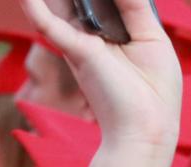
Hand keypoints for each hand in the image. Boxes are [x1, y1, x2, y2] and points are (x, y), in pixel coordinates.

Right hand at [19, 0, 181, 150]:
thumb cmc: (154, 92)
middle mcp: (91, 38)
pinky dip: (36, 8)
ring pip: (59, 5)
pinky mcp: (78, 53)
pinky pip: (50, 24)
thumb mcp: (152, 38)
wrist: (147, 130)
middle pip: (75, 0)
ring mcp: (81, 45)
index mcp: (111, 35)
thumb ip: (135, 6)